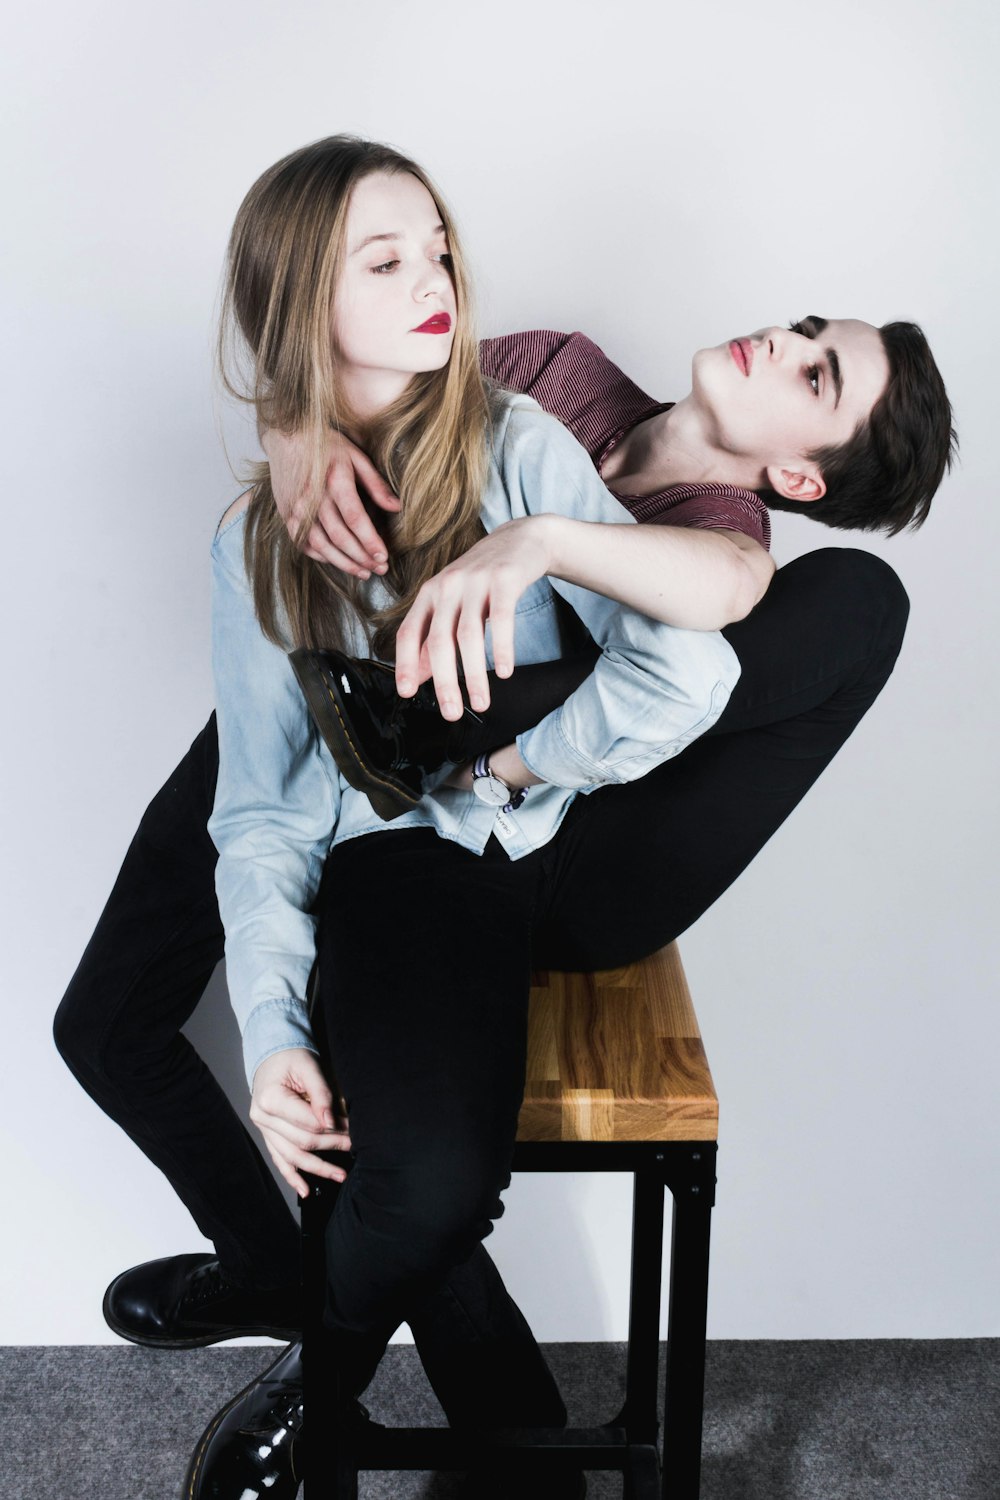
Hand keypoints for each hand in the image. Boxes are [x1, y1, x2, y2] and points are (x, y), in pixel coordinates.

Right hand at [250, 1048, 351, 1197]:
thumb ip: (321, 1093)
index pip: (307, 1122)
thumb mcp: (309, 1067)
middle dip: (331, 1144)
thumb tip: (331, 1122)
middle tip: (354, 1144)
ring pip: (292, 1156)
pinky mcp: (268, 1137)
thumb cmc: (292, 1059)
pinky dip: (292, 1176)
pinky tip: (305, 1191)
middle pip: (302, 1140)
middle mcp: (262, 1118)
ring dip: (318, 1167)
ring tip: (340, 1175)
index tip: (353, 1126)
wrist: (273, 1057)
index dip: (333, 1127)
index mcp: (270, 1099)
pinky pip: (280, 1160)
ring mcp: (263, 1130)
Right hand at [263, 426, 399, 577]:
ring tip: (363, 572)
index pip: (355, 519)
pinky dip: (322, 557)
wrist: (285, 436)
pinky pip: (304, 544)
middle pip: (340, 537)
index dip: (370, 541)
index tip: (384, 557)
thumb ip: (376, 484)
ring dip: (344, 563)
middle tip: (380, 569)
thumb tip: (396, 507)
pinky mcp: (287, 515)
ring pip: (322, 546)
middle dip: (362, 557)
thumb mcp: (356, 457)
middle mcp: (313, 498)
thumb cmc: (326, 445)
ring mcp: (297, 509)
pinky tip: (338, 562)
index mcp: (335, 481)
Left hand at [394, 515, 557, 718]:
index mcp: (429, 594)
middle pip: (439, 641)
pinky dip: (502, 648)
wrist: (522, 539)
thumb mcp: (453, 604)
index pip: (409, 633)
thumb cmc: (483, 579)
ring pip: (468, 635)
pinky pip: (502, 620)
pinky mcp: (505, 579)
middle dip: (444, 682)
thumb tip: (417, 677)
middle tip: (451, 713)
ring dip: (473, 675)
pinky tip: (504, 672)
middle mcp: (447, 586)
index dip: (405, 664)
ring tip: (481, 703)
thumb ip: (433, 637)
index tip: (407, 694)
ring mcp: (475, 581)